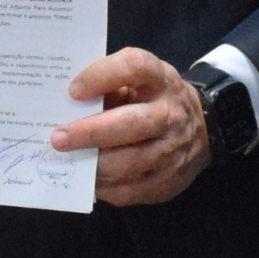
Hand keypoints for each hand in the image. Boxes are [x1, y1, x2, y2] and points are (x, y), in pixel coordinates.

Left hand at [52, 49, 211, 207]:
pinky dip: (104, 187)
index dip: (103, 76)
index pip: (135, 67)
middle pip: (133, 123)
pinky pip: (131, 190)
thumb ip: (108, 87)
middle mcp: (170, 113)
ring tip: (67, 161)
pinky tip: (86, 179)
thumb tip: (64, 107)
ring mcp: (174, 149)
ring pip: (131, 162)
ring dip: (94, 165)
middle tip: (58, 138)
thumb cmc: (152, 99)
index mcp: (160, 79)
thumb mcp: (138, 81)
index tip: (74, 90)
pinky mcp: (169, 181)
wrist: (201, 129)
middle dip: (92, 132)